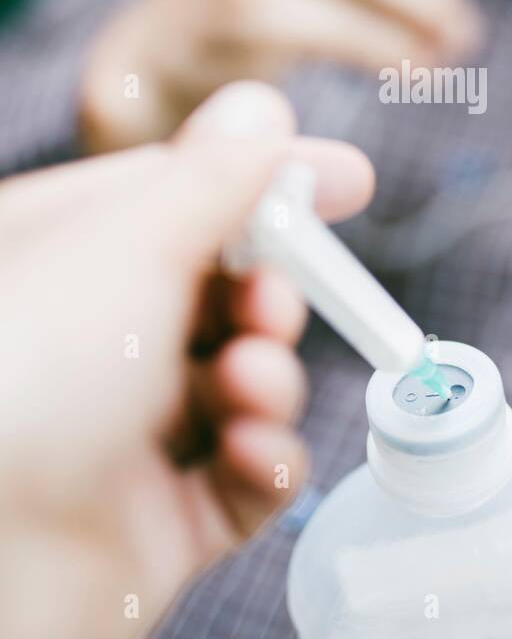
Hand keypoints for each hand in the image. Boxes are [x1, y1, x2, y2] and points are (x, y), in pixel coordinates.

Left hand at [0, 82, 372, 638]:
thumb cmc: (26, 374)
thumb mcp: (130, 243)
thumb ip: (213, 178)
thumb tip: (261, 109)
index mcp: (62, 258)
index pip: (180, 198)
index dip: (268, 183)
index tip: (352, 179)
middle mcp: (87, 344)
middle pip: (222, 294)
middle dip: (271, 294)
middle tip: (276, 301)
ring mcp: (120, 440)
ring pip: (242, 386)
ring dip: (270, 378)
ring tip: (251, 384)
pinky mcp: (155, 528)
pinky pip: (242, 482)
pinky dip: (265, 462)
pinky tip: (251, 454)